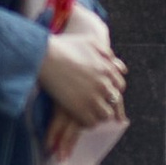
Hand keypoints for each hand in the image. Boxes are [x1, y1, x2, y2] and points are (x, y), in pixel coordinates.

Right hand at [41, 12, 126, 129]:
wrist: (44, 56)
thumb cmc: (64, 46)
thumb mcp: (90, 42)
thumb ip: (107, 53)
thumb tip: (121, 67)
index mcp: (107, 69)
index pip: (119, 86)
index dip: (112, 90)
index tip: (104, 94)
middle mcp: (103, 85)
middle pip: (114, 102)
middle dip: (106, 103)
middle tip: (95, 104)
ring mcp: (92, 98)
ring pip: (105, 115)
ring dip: (98, 114)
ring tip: (87, 112)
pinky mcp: (80, 109)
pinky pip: (92, 122)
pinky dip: (87, 122)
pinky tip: (79, 117)